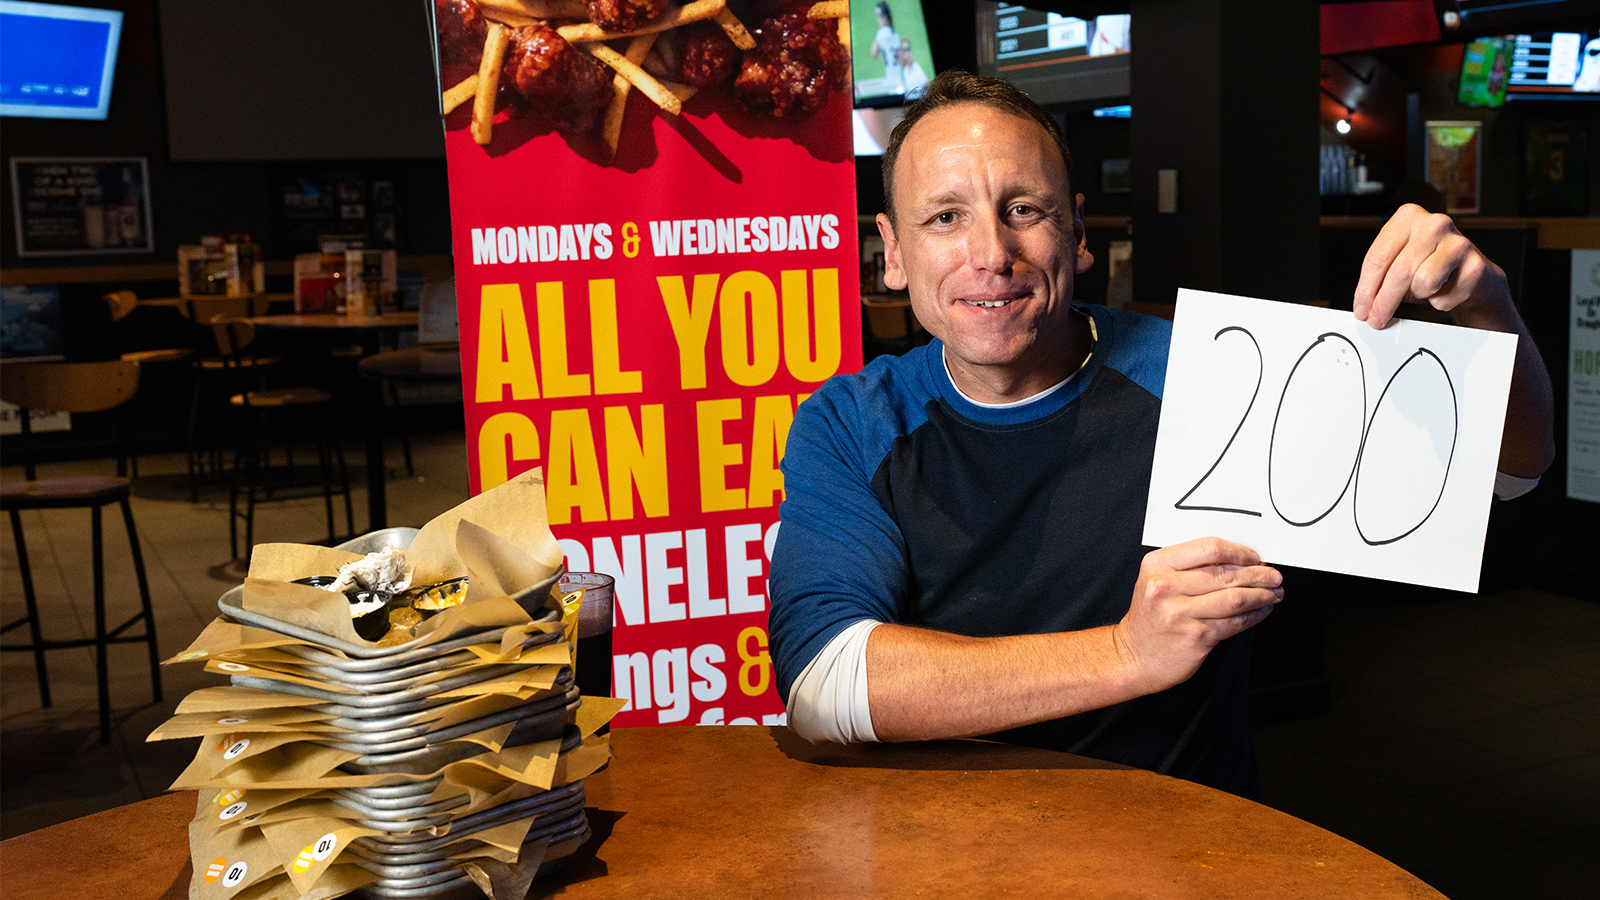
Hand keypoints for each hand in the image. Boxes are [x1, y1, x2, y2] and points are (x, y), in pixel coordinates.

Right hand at [1112, 537, 1281, 694]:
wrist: (1133, 657)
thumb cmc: (1151, 618)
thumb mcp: (1157, 581)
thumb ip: (1190, 567)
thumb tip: (1240, 561)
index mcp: (1157, 565)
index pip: (1209, 548)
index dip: (1239, 552)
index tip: (1255, 558)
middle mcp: (1165, 587)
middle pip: (1226, 573)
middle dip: (1258, 574)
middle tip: (1274, 576)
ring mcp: (1180, 613)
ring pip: (1235, 598)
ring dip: (1262, 595)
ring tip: (1274, 593)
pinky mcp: (1195, 636)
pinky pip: (1234, 622)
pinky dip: (1255, 615)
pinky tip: (1262, 610)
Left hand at [1353, 203, 1511, 330]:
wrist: (1472, 274)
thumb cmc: (1430, 266)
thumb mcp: (1399, 263)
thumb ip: (1379, 277)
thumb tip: (1363, 306)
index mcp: (1408, 217)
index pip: (1377, 257)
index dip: (1365, 289)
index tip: (1360, 310)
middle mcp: (1434, 224)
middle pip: (1398, 272)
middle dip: (1383, 303)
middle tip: (1375, 320)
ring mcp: (1458, 242)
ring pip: (1423, 283)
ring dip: (1418, 296)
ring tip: (1424, 289)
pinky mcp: (1476, 265)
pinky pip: (1444, 298)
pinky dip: (1440, 302)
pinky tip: (1445, 290)